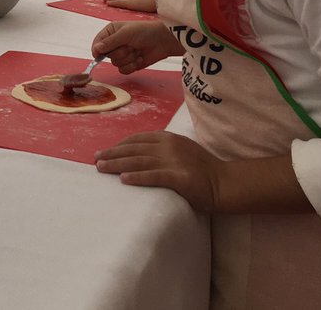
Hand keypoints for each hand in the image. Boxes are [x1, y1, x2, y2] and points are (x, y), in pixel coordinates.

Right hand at [91, 20, 179, 74]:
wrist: (162, 41)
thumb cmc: (144, 31)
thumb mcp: (125, 33)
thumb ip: (109, 42)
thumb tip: (96, 49)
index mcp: (111, 32)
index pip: (97, 43)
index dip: (97, 49)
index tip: (98, 54)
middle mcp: (115, 44)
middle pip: (106, 55)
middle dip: (119, 52)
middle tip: (130, 45)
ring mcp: (122, 54)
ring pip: (115, 64)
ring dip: (128, 58)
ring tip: (137, 50)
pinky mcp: (129, 64)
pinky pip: (123, 70)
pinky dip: (132, 65)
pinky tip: (140, 58)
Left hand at [94, 132, 222, 211]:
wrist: (224, 182)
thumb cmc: (202, 168)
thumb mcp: (181, 150)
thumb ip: (162, 148)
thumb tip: (138, 153)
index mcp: (168, 138)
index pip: (137, 140)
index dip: (119, 145)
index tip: (106, 151)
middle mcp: (168, 146)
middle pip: (134, 149)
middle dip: (113, 154)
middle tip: (96, 159)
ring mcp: (174, 161)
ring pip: (139, 161)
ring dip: (117, 164)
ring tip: (101, 168)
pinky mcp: (179, 177)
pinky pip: (154, 176)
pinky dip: (137, 177)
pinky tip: (123, 180)